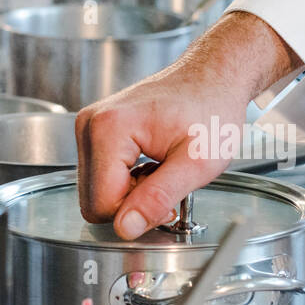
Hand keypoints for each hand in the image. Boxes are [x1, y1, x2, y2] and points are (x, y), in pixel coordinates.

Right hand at [75, 11, 300, 238]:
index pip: (102, 204)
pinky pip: (101, 178)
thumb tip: (126, 227)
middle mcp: (91, 125)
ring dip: (132, 193)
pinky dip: (128, 181)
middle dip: (133, 204)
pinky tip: (152, 165)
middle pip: (94, 201)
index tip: (168, 201)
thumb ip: (159, 196)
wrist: (214, 77)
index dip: (138, 214)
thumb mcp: (197, 162)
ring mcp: (90, 127)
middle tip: (168, 184)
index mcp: (109, 129)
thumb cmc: (212, 108)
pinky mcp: (96, 133)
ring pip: (97, 192)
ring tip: (162, 171)